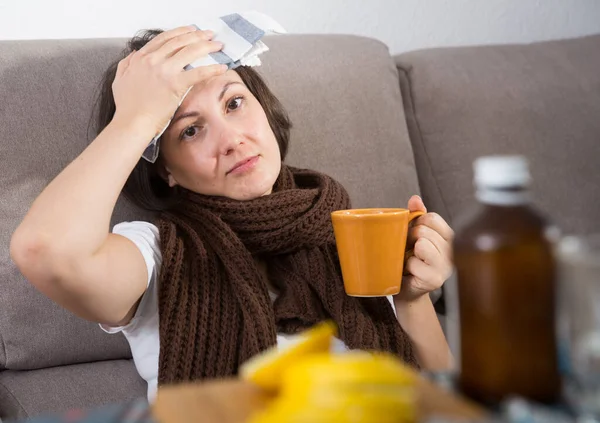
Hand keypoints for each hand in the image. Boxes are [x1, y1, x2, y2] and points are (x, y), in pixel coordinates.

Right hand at [111, 26, 227, 136]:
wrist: (131, 123)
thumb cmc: (126, 107)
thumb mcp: (120, 80)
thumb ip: (126, 64)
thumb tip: (134, 53)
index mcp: (141, 58)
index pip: (164, 39)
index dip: (180, 33)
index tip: (191, 31)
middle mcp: (153, 60)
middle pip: (179, 42)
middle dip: (197, 36)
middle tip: (209, 35)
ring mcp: (164, 71)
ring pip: (190, 51)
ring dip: (207, 46)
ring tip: (218, 46)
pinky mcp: (175, 84)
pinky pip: (198, 73)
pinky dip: (212, 69)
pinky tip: (221, 68)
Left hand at [395, 195, 453, 302]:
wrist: (406, 288)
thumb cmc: (410, 259)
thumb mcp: (413, 234)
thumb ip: (416, 215)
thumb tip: (415, 199)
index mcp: (448, 238)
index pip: (431, 217)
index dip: (416, 223)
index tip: (413, 234)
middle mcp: (451, 251)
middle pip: (424, 230)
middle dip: (409, 238)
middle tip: (409, 250)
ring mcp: (445, 267)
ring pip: (421, 244)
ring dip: (408, 252)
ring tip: (410, 260)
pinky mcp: (435, 279)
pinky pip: (414, 263)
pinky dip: (407, 266)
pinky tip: (411, 272)